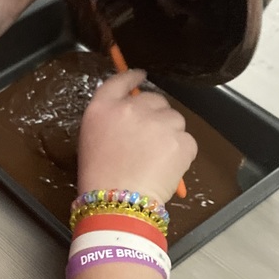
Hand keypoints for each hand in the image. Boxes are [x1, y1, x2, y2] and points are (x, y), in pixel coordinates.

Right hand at [77, 71, 196, 202]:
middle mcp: (132, 108)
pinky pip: (187, 141)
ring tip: (156, 159)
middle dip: (156, 116)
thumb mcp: (91, 139)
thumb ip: (110, 118)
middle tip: (148, 142)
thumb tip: (132, 112)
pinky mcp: (181, 140)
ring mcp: (159, 122)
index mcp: (104, 108)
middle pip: (155, 100)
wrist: (117, 203)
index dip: (133, 77)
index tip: (141, 76)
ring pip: (175, 120)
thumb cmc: (99, 178)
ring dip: (170, 134)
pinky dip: (181, 153)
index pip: (120, 81)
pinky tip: (166, 168)